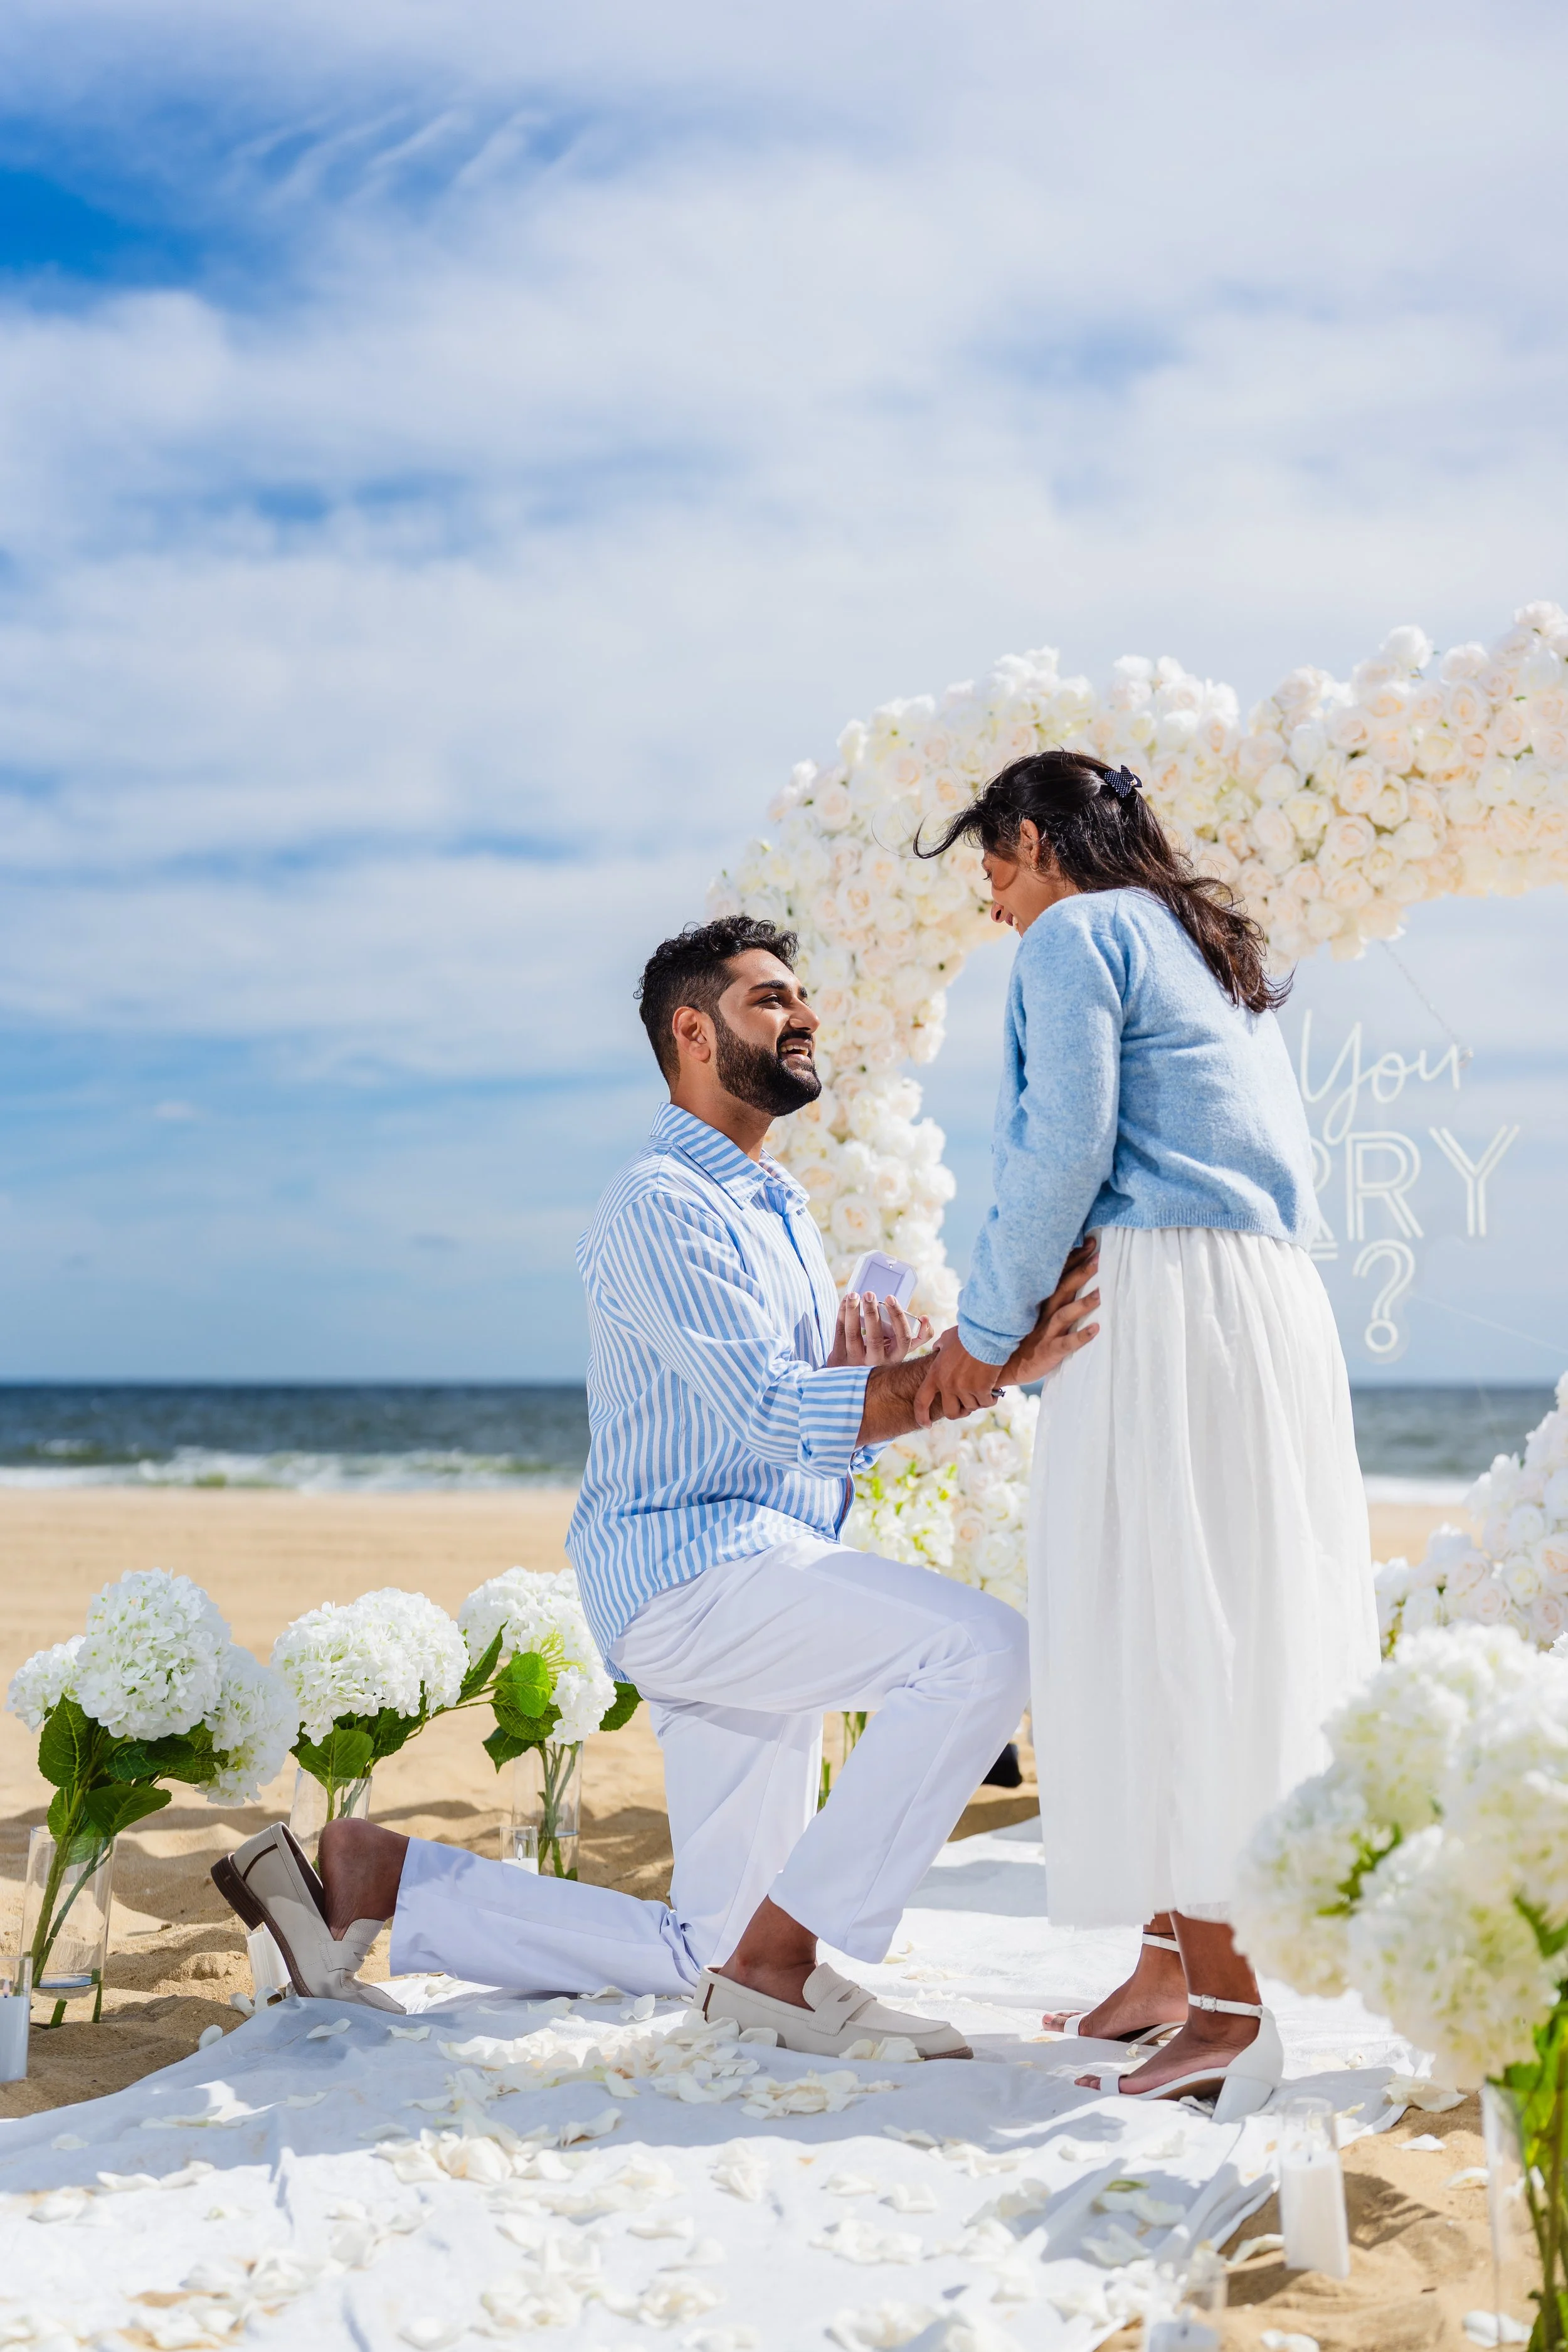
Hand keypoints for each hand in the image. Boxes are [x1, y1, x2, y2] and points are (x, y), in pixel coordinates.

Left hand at [827, 1291, 932, 1366]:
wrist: (852, 1382)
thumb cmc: (881, 1355)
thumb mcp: (898, 1351)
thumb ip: (914, 1337)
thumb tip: (925, 1318)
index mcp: (895, 1357)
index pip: (903, 1339)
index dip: (899, 1318)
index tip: (892, 1299)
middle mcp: (876, 1363)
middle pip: (875, 1338)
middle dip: (872, 1313)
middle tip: (869, 1294)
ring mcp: (855, 1363)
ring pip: (853, 1335)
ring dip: (852, 1312)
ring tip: (854, 1295)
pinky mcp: (838, 1360)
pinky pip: (839, 1334)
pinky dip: (841, 1314)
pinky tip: (845, 1302)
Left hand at [912, 1326, 1009, 1427]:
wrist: (985, 1332)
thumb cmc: (967, 1334)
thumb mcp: (947, 1339)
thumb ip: (939, 1348)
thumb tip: (937, 1349)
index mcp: (935, 1374)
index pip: (922, 1401)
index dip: (921, 1416)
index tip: (926, 1425)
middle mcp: (947, 1385)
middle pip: (951, 1412)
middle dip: (960, 1411)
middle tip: (967, 1405)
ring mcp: (964, 1388)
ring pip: (971, 1407)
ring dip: (978, 1401)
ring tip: (984, 1389)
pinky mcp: (981, 1389)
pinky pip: (986, 1403)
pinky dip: (991, 1399)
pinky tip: (994, 1389)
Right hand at [999, 1237, 1100, 1384]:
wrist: (1002, 1365)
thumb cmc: (1022, 1337)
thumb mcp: (1030, 1312)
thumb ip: (1047, 1294)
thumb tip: (1066, 1273)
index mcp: (1039, 1301)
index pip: (1057, 1275)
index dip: (1074, 1258)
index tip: (1090, 1242)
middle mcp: (1042, 1313)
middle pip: (1063, 1289)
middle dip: (1081, 1272)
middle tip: (1099, 1258)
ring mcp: (1045, 1332)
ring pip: (1064, 1314)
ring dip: (1082, 1304)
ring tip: (1101, 1294)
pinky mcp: (1048, 1351)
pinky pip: (1066, 1344)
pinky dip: (1080, 1336)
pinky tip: (1096, 1330)